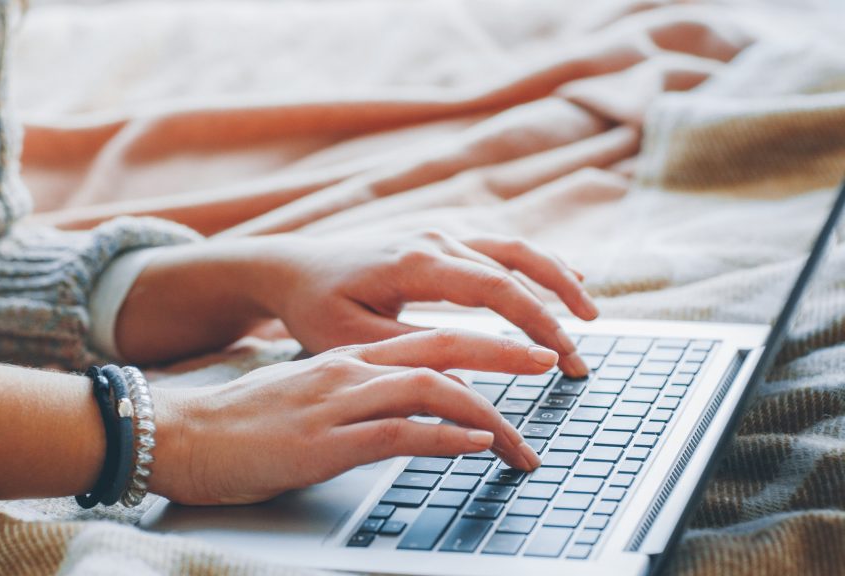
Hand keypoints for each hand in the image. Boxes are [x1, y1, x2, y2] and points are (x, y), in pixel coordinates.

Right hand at [147, 329, 553, 504]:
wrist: (181, 433)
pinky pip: (400, 433)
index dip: (486, 343)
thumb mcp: (307, 395)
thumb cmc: (241, 421)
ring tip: (522, 441)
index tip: (524, 355)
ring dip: (488, 414)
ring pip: (432, 390)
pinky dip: (444, 439)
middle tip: (551, 363)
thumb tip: (403, 409)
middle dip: (506, 354)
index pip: (431, 338)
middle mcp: (350, 368)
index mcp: (348, 355)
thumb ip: (355, 395)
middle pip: (445, 347)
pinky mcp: (325, 442)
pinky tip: (472, 448)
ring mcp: (338, 401)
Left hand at [248, 229, 595, 375]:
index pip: (495, 289)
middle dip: (556, 311)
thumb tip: (468, 389)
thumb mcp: (353, 341)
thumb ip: (413, 357)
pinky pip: (499, 246)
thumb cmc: (316, 305)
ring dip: (556, 279)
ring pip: (515, 248)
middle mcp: (434, 238)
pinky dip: (535, 265)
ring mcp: (439, 232)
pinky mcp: (439, 238)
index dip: (536, 323)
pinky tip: (562, 280)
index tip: (561, 359)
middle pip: (516, 267)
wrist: (291, 267)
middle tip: (579, 357)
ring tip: (590, 314)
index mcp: (416, 261)